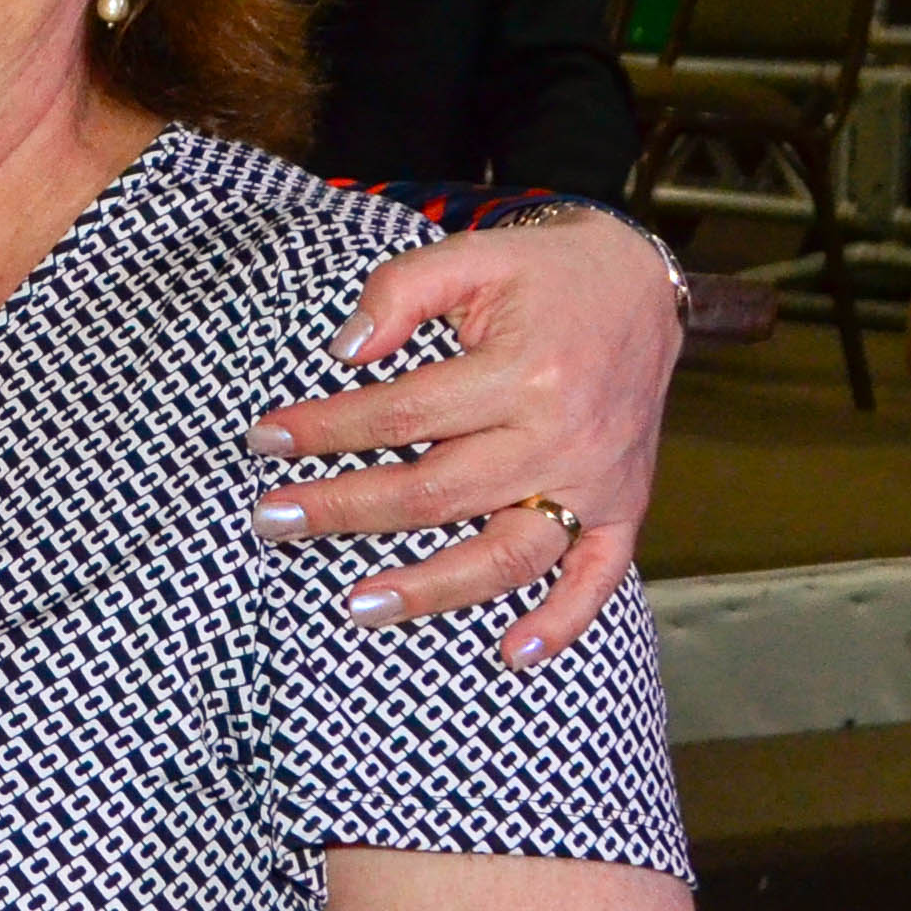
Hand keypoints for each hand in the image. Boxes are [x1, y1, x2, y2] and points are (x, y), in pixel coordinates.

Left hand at [249, 210, 679, 666]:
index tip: (265, 439)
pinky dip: (562, 622)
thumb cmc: (546, 272)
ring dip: (430, 589)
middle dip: (343, 509)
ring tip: (357, 605)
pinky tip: (513, 656)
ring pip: (504, 554)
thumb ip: (403, 291)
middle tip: (271, 520)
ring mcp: (596, 480)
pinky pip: (597, 577)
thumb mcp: (474, 255)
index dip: (325, 429)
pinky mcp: (625, 506)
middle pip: (436, 494)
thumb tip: (343, 353)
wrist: (644, 282)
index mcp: (525, 370)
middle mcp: (562, 436)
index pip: (403, 414)